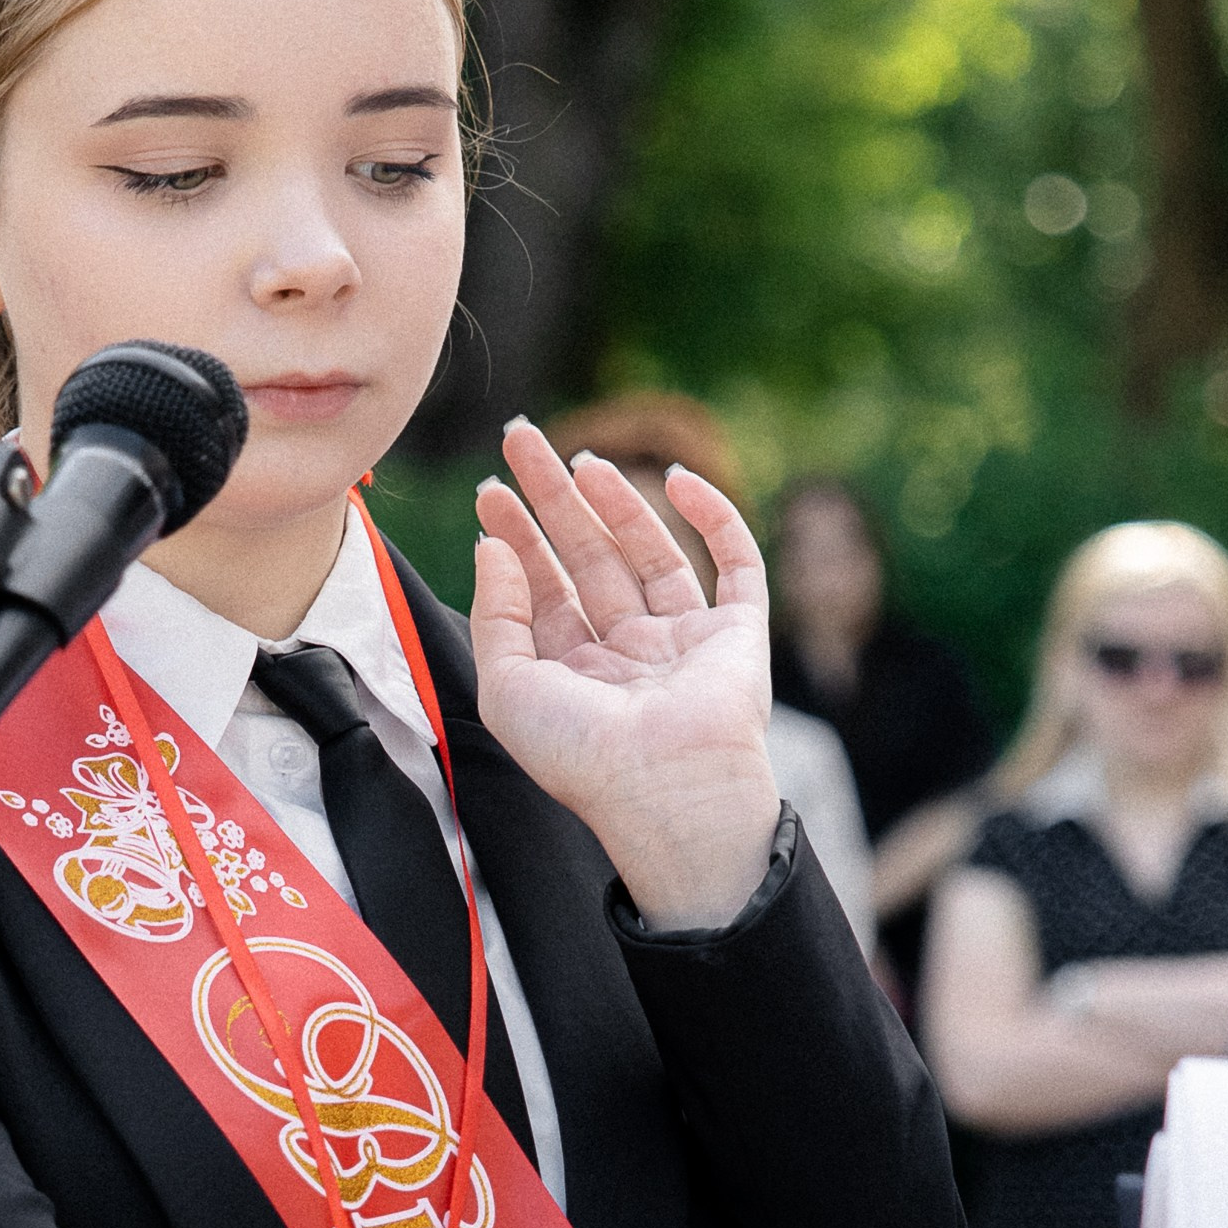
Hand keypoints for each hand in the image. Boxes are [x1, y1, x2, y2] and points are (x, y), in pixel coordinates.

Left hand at [471, 427, 781, 931]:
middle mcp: (627, 656)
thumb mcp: (508, 689)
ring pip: (648, 553)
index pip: (541, 589)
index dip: (515, 537)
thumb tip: (491, 547)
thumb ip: (496, 616)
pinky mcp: (737, 632)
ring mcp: (683, 642)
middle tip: (522, 439)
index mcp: (573, 675)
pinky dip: (713, 516)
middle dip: (553, 499)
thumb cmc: (582, 756)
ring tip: (581, 458)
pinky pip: (733, 562)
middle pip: (586, 559)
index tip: (490, 491)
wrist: (665, 788)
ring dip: (617, 502)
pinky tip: (679, 477)